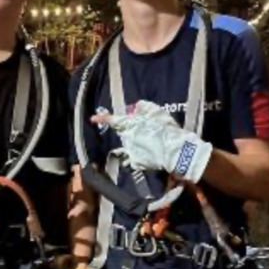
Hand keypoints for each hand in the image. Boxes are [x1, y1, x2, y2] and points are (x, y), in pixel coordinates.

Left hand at [94, 99, 212, 182]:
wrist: (175, 151)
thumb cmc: (167, 130)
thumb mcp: (158, 113)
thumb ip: (145, 107)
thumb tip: (137, 105)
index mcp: (130, 124)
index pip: (113, 120)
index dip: (103, 118)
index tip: (93, 118)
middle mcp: (127, 138)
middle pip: (123, 134)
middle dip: (130, 133)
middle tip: (146, 133)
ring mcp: (130, 152)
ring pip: (127, 148)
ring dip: (133, 146)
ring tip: (148, 147)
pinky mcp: (136, 163)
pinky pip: (133, 160)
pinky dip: (137, 158)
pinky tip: (147, 157)